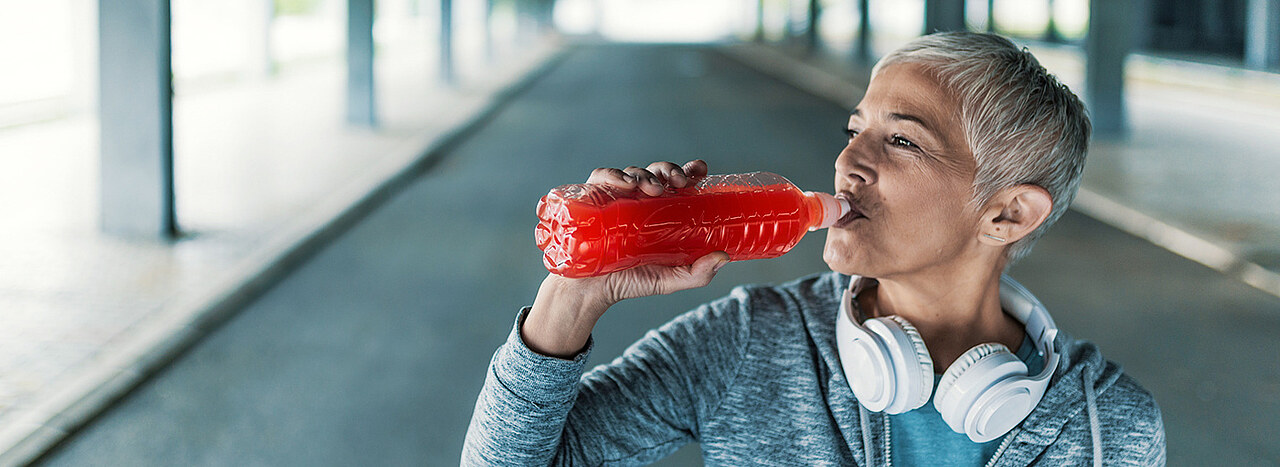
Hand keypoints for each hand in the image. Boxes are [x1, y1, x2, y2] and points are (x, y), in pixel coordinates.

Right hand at [523, 160, 729, 357]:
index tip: (699, 169)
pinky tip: (625, 184)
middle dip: (670, 169)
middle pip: (658, 172)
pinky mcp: (592, 198)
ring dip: (646, 174)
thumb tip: (724, 257)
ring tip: (653, 189)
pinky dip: (613, 175)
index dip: (690, 171)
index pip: (678, 183)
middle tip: (679, 182)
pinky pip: (601, 176)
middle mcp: (640, 200)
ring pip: (633, 172)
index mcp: (661, 212)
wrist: (591, 291)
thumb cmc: (630, 281)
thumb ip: (697, 273)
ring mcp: (616, 197)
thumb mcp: (668, 280)